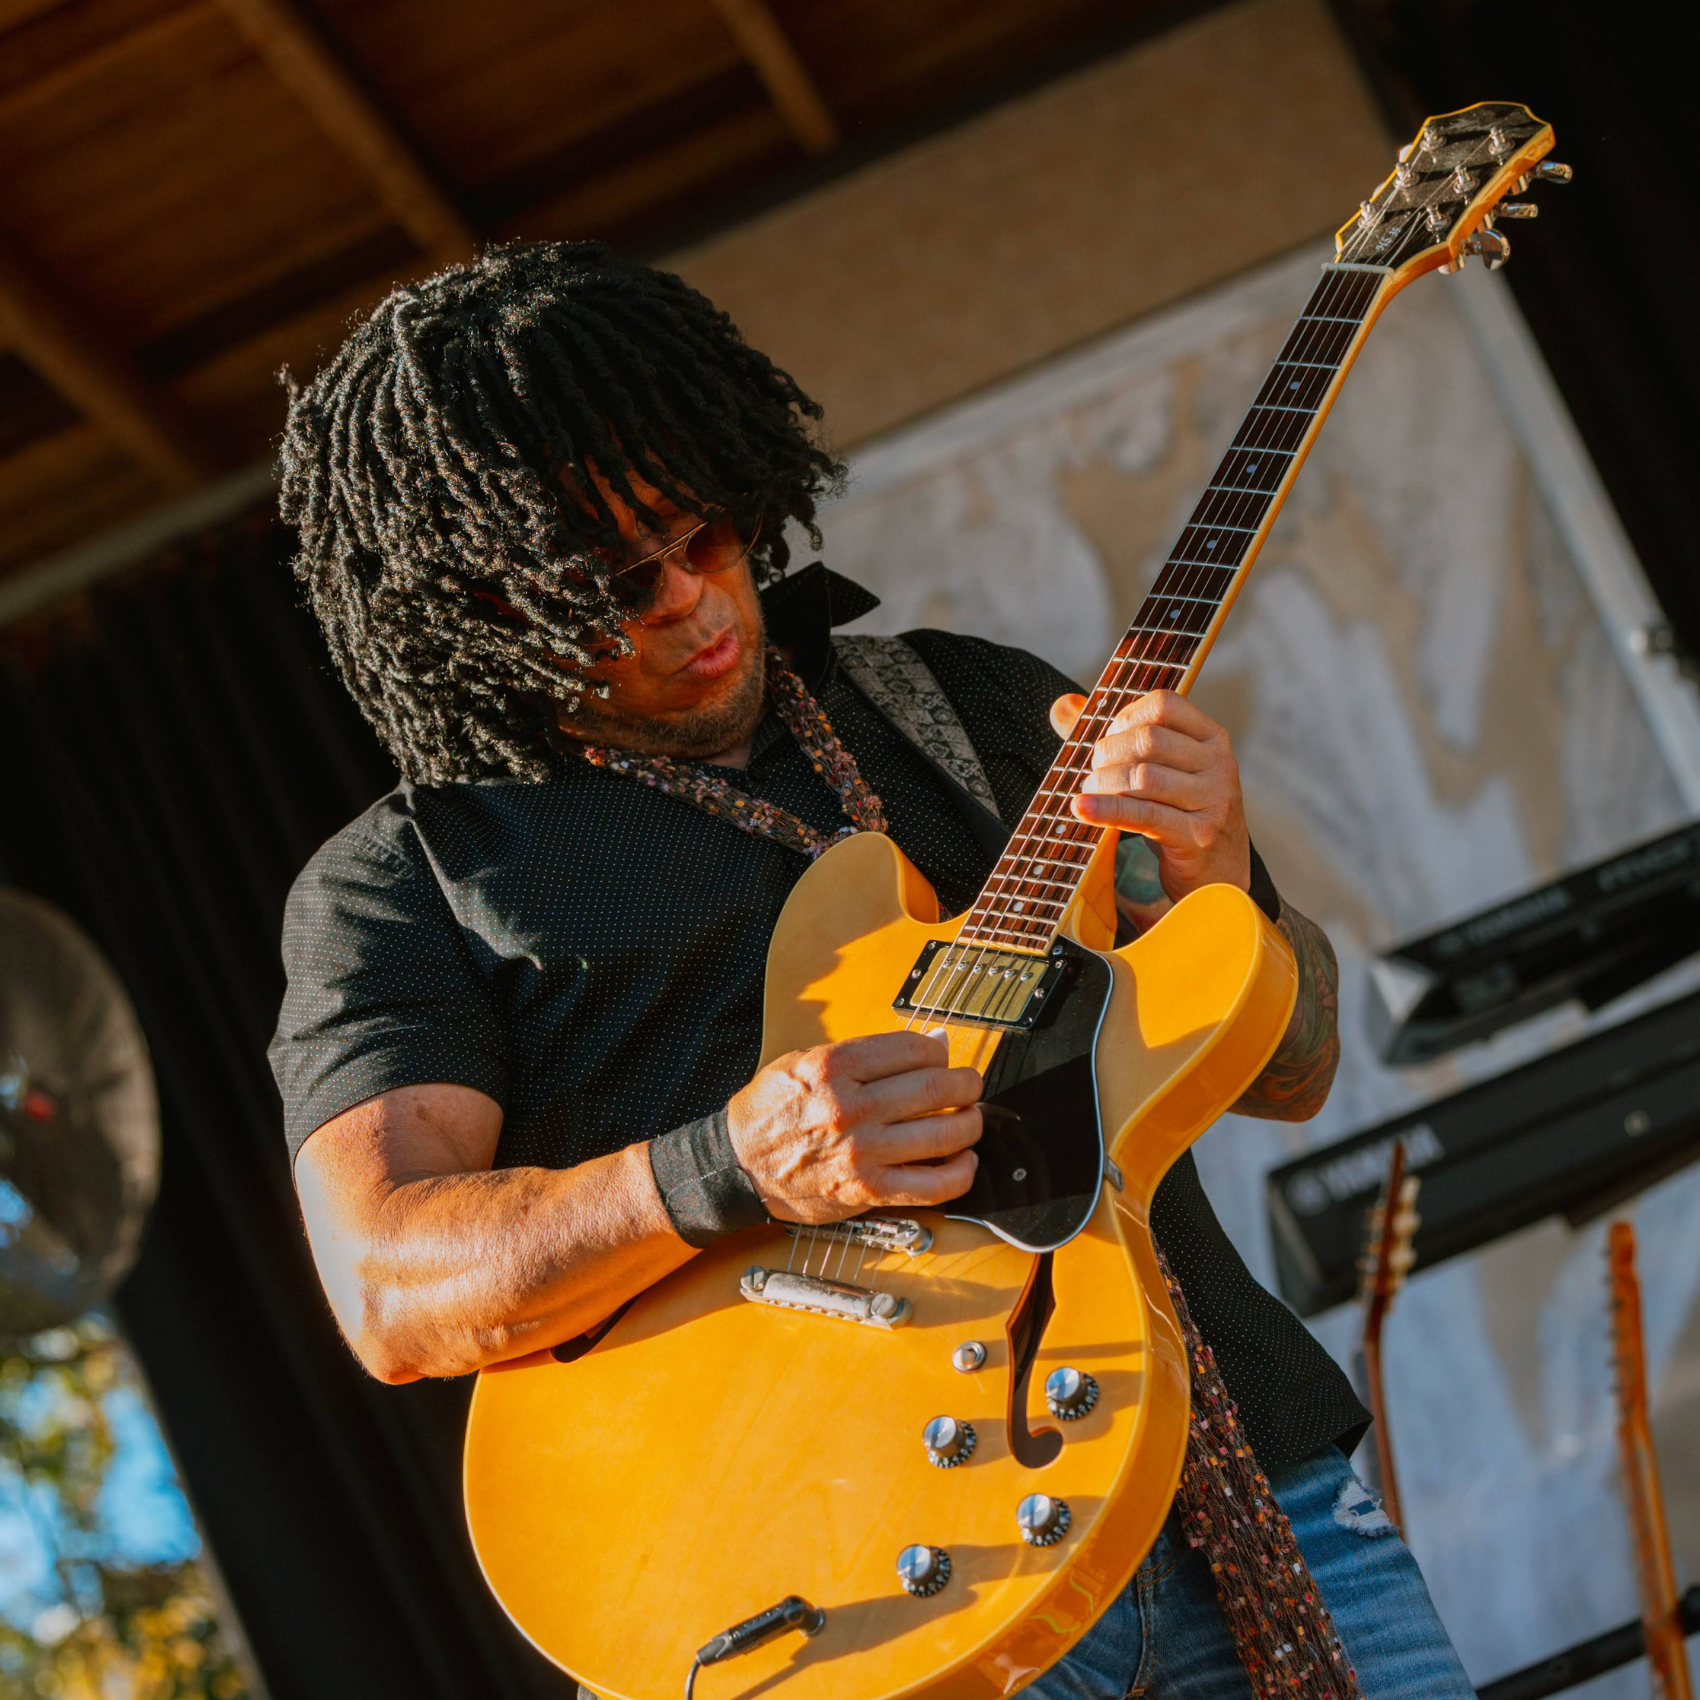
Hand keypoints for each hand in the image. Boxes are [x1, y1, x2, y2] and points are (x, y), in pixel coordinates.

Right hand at [725, 1031, 981, 1223]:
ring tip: (969, 1119)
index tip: (943, 1057)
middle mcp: (850, 1107)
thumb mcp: (806, 1061)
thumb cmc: (772, 1109)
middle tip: (970, 1085)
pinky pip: (935, 1185)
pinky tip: (963, 1161)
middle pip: (937, 1087)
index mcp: (833, 1067)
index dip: (940, 1051)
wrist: (737, 1165)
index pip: (913, 1049)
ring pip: (945, 1134)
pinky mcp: (868, 1191)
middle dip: (966, 1084)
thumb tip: (931, 1046)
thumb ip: (866, 1054)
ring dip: (970, 1124)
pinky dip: (961, 1173)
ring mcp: (861, 1152)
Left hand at [1051, 689, 1250, 907]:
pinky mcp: (1199, 836)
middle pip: (1149, 740)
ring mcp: (1214, 801)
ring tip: (1089, 793)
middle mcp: (1219, 765)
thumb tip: (1061, 706)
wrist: (1219, 876)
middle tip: (1093, 774)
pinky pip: (1144, 814)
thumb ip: (1113, 737)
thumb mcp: (1160, 771)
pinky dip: (1106, 809)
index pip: (1165, 705)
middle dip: (1107, 754)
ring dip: (1104, 783)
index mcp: (1212, 739)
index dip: (1125, 717)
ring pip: (1143, 777)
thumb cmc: (1180, 815)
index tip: (1109, 740)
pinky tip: (1082, 808)